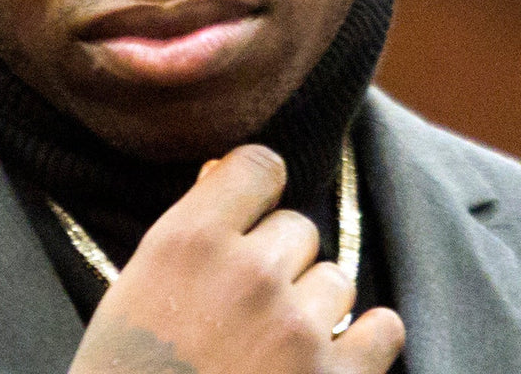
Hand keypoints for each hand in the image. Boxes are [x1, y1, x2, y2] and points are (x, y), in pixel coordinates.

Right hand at [68, 145, 404, 373]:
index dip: (257, 193)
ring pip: (336, 280)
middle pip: (298, 229)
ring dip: (312, 310)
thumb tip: (223, 170)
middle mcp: (249, 273)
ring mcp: (297, 328)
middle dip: (277, 265)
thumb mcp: (137, 289)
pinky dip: (364, 344)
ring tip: (272, 351)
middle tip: (244, 314)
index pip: (258, 167)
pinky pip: (383, 330)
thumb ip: (189, 231)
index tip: (252, 218)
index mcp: (190, 241)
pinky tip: (334, 360)